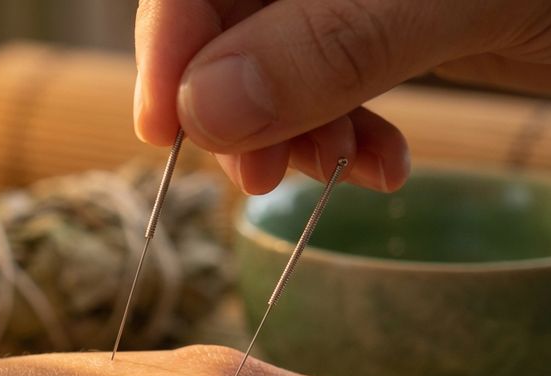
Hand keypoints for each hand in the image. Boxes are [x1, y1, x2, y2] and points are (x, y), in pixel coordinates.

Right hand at [135, 0, 550, 193]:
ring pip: (275, 65)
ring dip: (293, 135)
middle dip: (237, 106)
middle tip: (263, 178)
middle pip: (229, 21)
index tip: (165, 128)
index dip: (172, 41)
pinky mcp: (385, 29)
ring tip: (338, 174)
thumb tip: (203, 110)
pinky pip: (330, 86)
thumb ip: (332, 42)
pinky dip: (342, 137)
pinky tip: (380, 167)